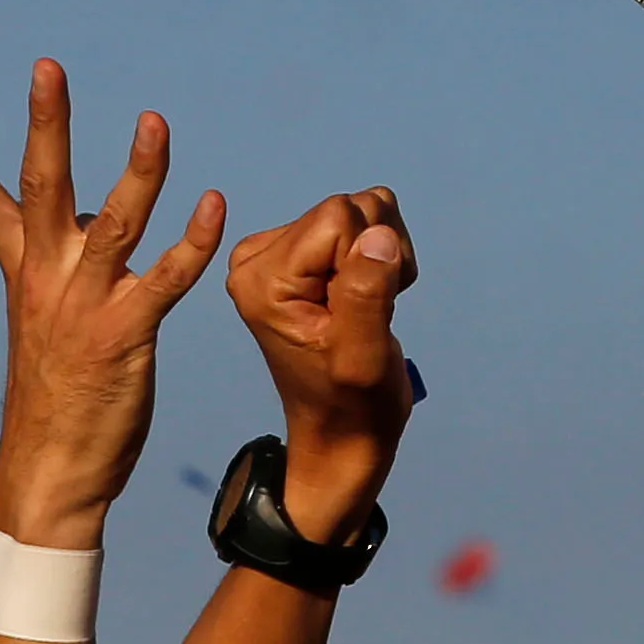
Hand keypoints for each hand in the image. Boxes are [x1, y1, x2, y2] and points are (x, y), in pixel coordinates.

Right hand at [0, 62, 228, 538]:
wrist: (49, 473)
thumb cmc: (56, 398)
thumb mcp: (49, 320)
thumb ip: (63, 267)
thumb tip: (92, 218)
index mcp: (23, 274)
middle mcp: (46, 280)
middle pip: (41, 187)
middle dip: (45, 124)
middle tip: (48, 66)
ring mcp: (84, 307)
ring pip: (113, 222)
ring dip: (139, 170)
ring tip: (156, 120)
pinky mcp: (125, 337)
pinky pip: (165, 279)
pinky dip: (192, 241)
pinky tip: (215, 204)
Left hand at [223, 186, 420, 533]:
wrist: (343, 433)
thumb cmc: (353, 405)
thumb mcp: (363, 357)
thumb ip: (367, 293)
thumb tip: (379, 233)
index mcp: (261, 277)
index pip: (339, 218)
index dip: (367, 260)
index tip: (361, 312)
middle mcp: (259, 257)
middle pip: (350, 210)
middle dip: (377, 256)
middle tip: (368, 315)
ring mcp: (279, 254)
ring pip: (364, 213)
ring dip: (384, 260)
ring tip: (368, 312)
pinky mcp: (303, 255)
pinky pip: (364, 222)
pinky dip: (382, 260)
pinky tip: (367, 301)